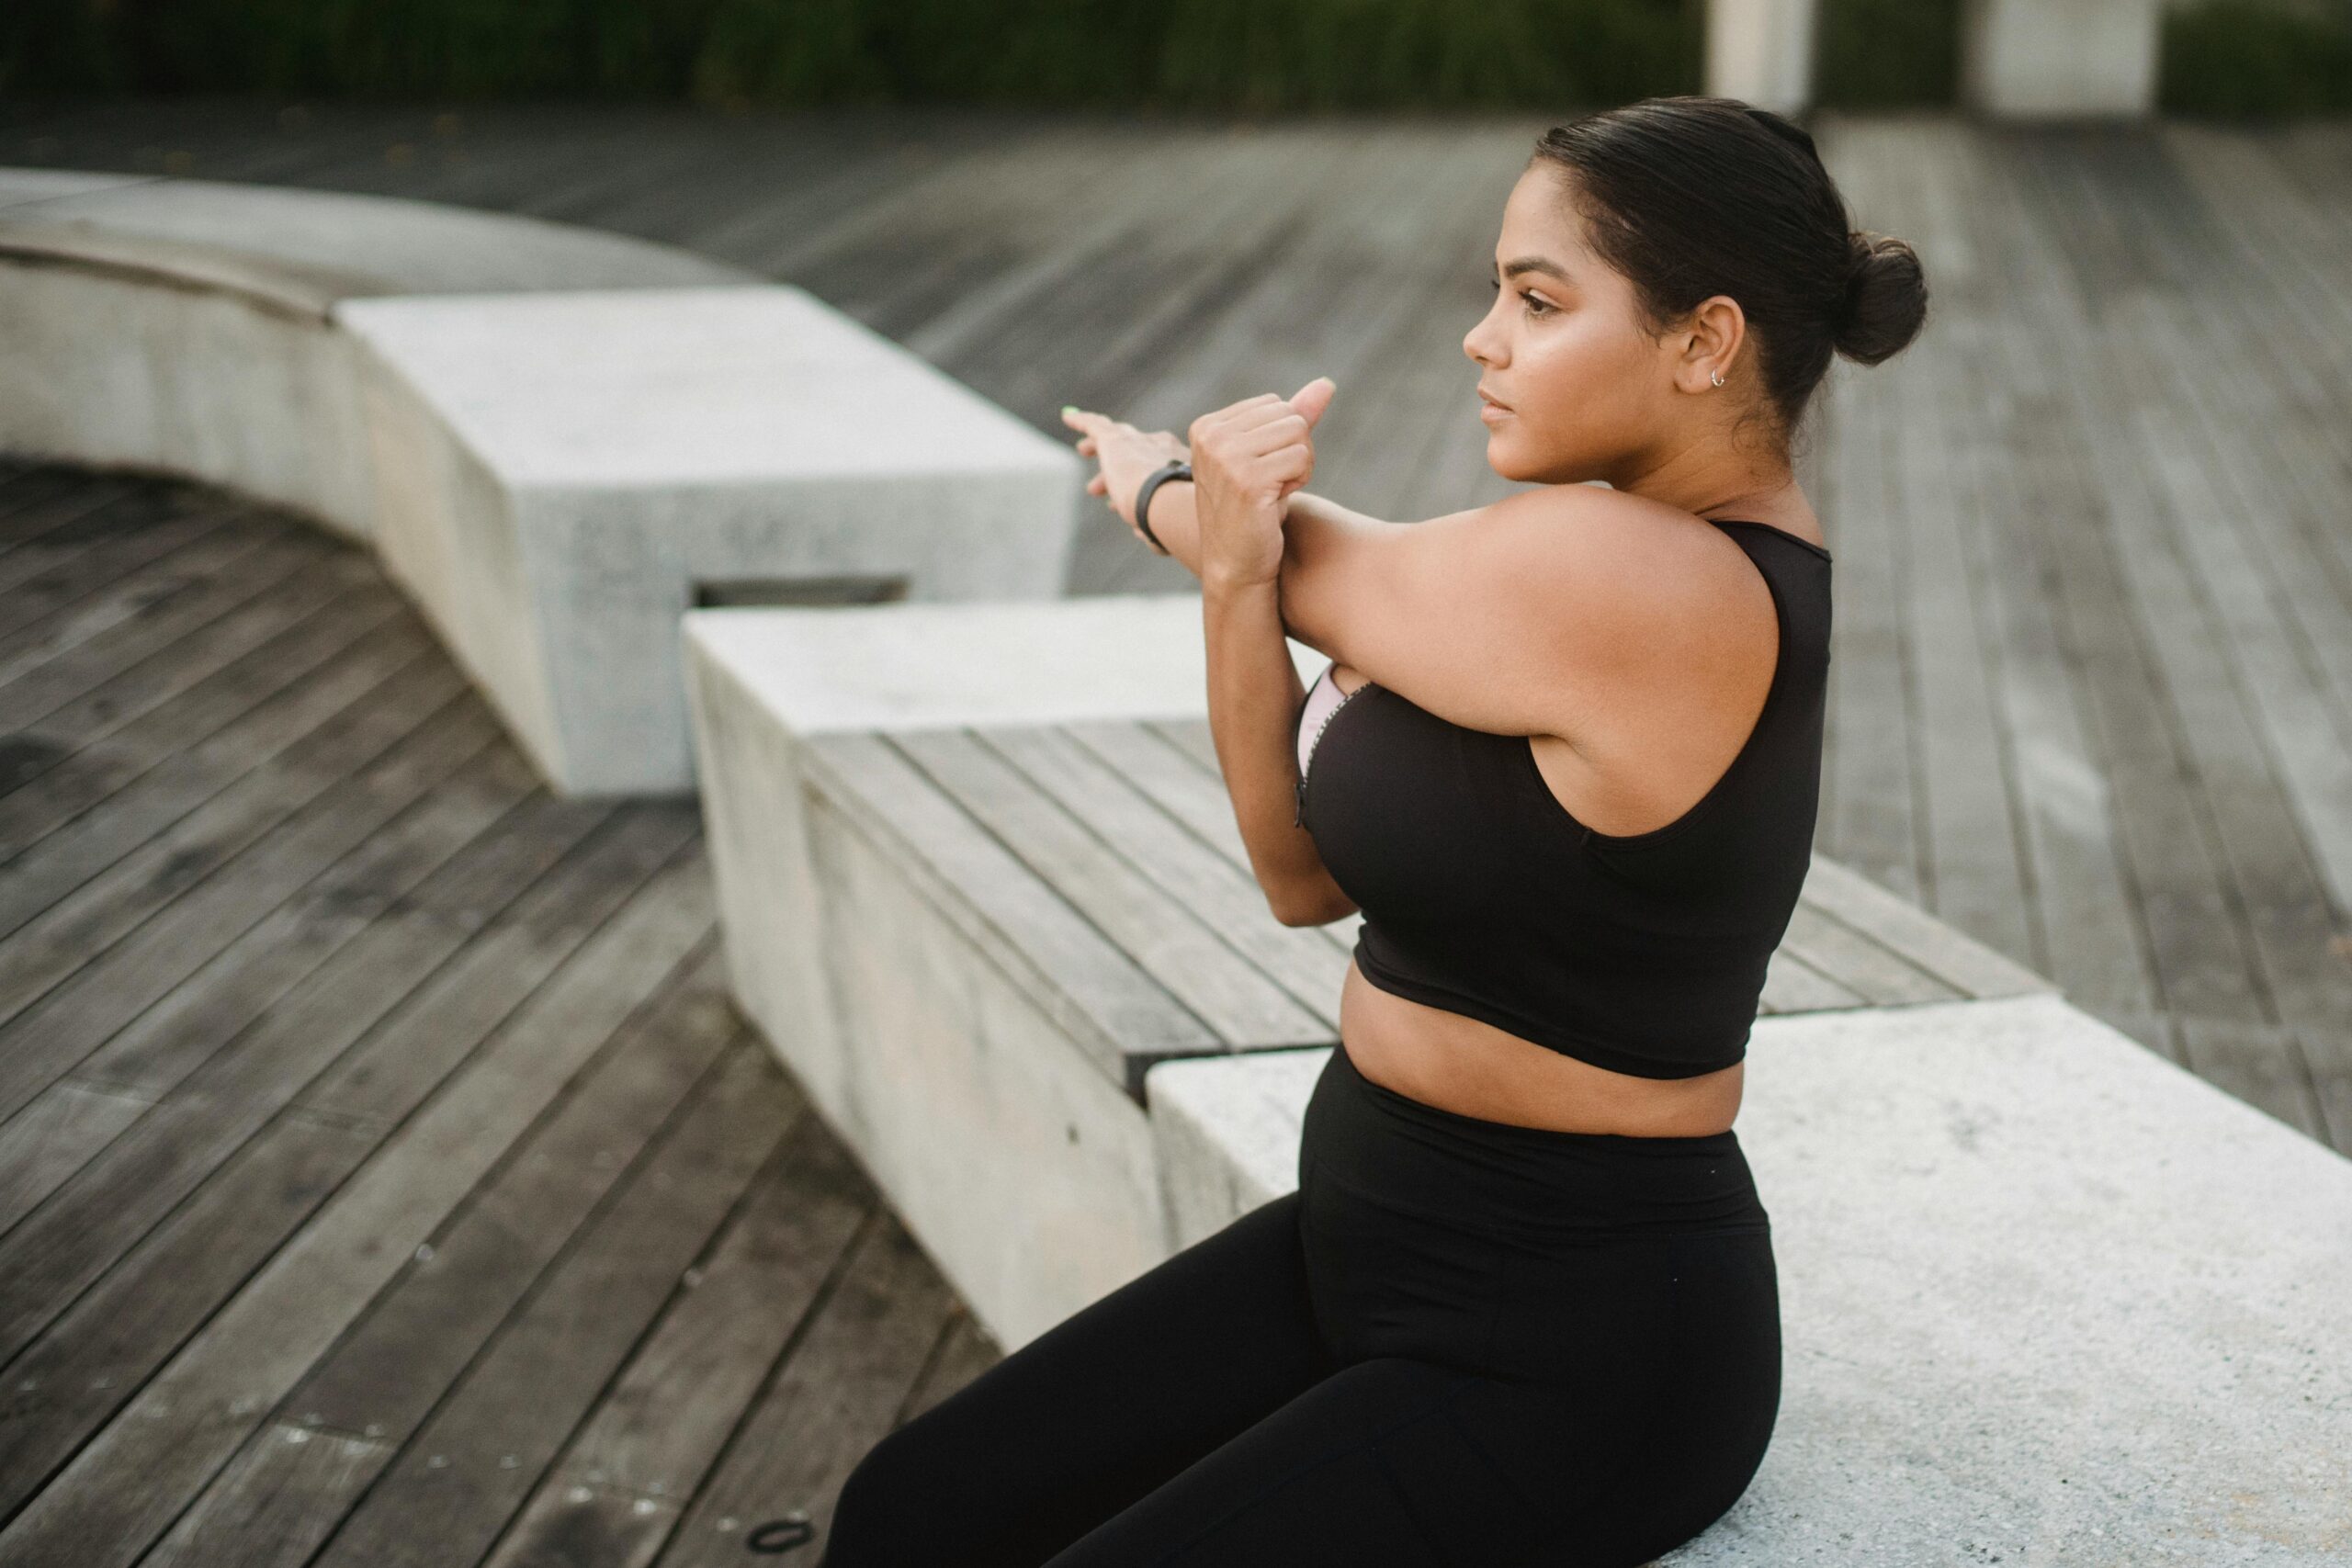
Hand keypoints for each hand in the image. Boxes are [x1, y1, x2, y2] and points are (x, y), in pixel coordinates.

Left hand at [1059, 406, 1189, 550]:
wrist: (1167, 498)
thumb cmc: (1172, 517)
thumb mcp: (1164, 527)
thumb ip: (1152, 527)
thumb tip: (1140, 532)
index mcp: (1178, 463)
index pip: (1152, 469)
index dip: (1135, 485)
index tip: (1117, 505)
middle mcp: (1160, 447)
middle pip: (1134, 452)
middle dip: (1115, 470)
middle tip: (1096, 490)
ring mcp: (1136, 441)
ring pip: (1115, 435)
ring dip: (1098, 444)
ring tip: (1082, 450)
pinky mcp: (1113, 439)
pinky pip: (1094, 425)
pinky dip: (1081, 421)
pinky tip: (1067, 417)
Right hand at [1188, 376, 1335, 589]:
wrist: (1236, 566)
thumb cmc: (1254, 513)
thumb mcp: (1268, 457)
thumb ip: (1293, 417)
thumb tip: (1326, 383)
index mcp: (1206, 426)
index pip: (1275, 404)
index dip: (1282, 440)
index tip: (1261, 472)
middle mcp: (1211, 436)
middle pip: (1290, 416)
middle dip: (1293, 452)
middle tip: (1270, 486)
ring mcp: (1226, 457)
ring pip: (1300, 434)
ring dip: (1299, 467)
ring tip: (1273, 493)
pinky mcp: (1248, 479)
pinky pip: (1302, 458)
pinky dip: (1300, 481)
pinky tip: (1276, 503)